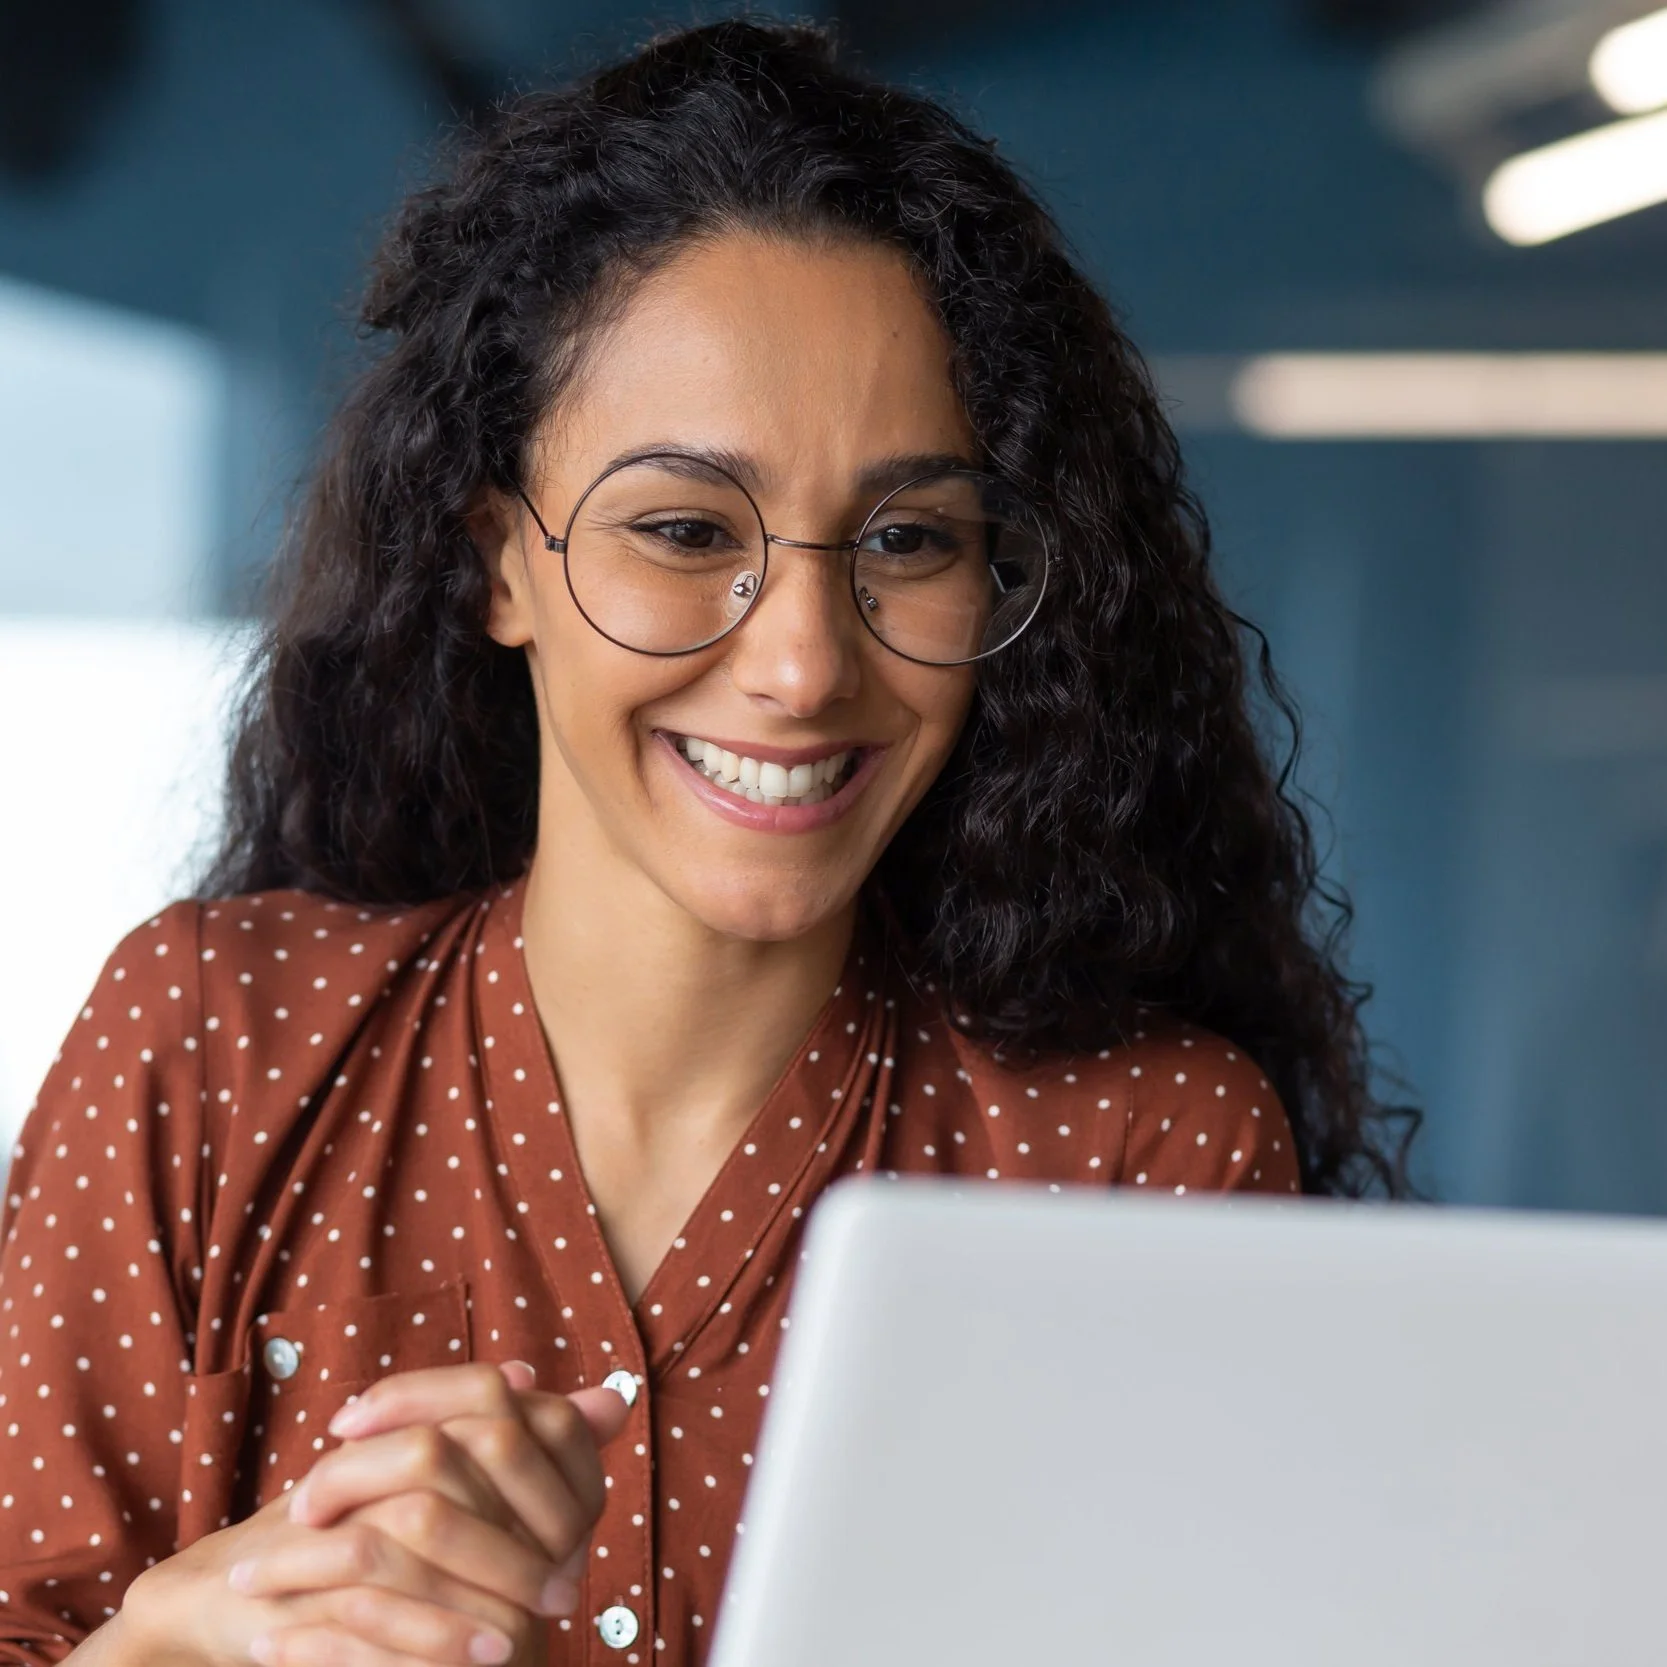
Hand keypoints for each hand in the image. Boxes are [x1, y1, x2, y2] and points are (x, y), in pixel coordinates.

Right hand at [118, 1362, 630, 1666]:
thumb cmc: (349, 1531)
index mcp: (397, 1431)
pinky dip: (414, 1641)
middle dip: (504, 1542)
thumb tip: (608, 1400)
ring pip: (403, 1541)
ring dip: (465, 1599)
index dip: (527, 1465)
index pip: (472, 1412)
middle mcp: (355, 1463)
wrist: (224, 1590)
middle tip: (561, 1596)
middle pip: (440, 1477)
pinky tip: (466, 1662)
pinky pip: (355, 1613)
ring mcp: (316, 1525)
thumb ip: (522, 1445)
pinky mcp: (284, 1588)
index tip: (579, 1533)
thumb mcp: (437, 1487)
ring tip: (517, 1643)